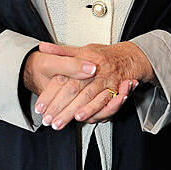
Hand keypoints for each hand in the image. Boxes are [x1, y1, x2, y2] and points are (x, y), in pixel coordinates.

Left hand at [30, 41, 153, 129]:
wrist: (130, 57)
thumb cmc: (104, 56)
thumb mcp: (82, 50)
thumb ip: (61, 52)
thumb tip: (42, 47)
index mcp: (84, 59)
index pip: (63, 78)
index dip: (50, 94)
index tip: (40, 106)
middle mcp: (95, 70)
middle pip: (74, 90)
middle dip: (59, 107)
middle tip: (48, 119)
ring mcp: (106, 80)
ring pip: (87, 98)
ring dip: (73, 111)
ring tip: (61, 122)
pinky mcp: (116, 90)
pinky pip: (103, 103)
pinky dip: (93, 111)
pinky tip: (82, 118)